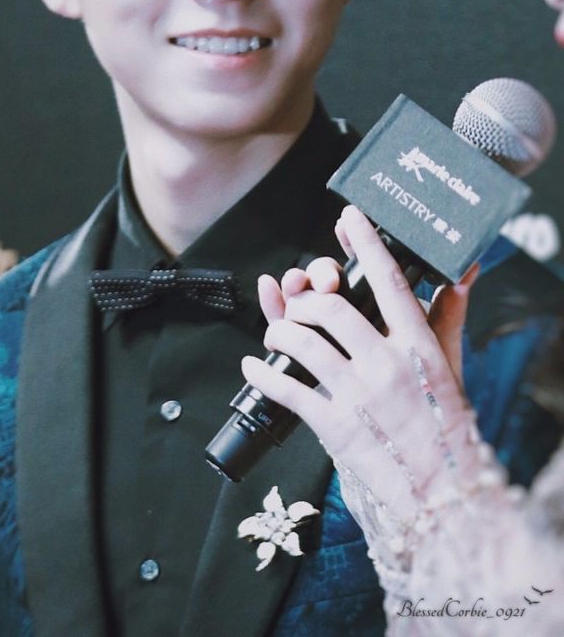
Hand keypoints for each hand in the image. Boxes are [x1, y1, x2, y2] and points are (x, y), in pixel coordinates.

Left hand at [243, 205, 480, 520]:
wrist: (444, 492)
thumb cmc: (446, 424)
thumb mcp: (450, 366)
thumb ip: (449, 317)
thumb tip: (459, 275)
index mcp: (417, 344)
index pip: (388, 282)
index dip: (366, 245)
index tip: (348, 218)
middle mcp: (387, 364)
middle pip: (330, 309)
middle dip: (303, 301)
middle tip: (297, 306)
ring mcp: (360, 396)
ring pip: (302, 343)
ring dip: (278, 332)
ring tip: (274, 335)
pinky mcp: (336, 427)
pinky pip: (286, 390)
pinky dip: (261, 375)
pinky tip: (251, 366)